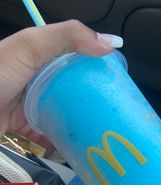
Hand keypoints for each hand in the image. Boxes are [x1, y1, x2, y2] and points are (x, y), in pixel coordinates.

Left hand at [0, 20, 122, 150]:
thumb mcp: (30, 47)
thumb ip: (68, 37)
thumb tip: (109, 43)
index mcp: (39, 55)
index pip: (74, 55)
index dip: (94, 64)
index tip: (113, 78)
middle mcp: (36, 78)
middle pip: (70, 87)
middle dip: (88, 98)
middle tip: (107, 108)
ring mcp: (30, 102)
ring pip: (60, 112)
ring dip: (75, 122)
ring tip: (93, 130)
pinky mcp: (23, 124)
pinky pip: (47, 133)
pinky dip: (58, 141)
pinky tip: (70, 147)